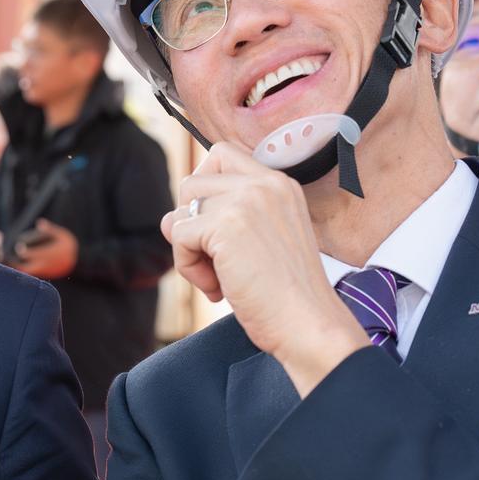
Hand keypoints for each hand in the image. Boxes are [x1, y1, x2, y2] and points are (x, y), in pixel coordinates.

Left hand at [11, 220, 78, 279]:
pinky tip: (17, 266)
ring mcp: (44, 272)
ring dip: (18, 268)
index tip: (17, 246)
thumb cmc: (68, 246)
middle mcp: (45, 265)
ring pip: (27, 273)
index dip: (23, 251)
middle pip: (26, 268)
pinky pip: (31, 275)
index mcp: (48, 255)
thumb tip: (40, 222)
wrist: (79, 263)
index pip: (31, 254)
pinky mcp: (44, 276)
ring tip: (10, 262)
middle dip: (16, 263)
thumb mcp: (62, 235)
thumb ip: (50, 229)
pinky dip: (24, 271)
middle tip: (7, 257)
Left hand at [161, 142, 367, 395]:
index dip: (205, 188)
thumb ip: (226, 218)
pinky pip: (178, 236)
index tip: (213, 229)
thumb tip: (169, 220)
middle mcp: (265, 183)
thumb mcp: (265, 240)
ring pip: (181, 211)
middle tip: (215, 262)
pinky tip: (217, 289)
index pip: (222, 155)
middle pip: (192, 182)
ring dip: (188, 251)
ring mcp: (246, 201)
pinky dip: (188, 268)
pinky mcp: (227, 225)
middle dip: (191, 225)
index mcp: (280, 184)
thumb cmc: (287, 296)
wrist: (309, 324)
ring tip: (218, 280)